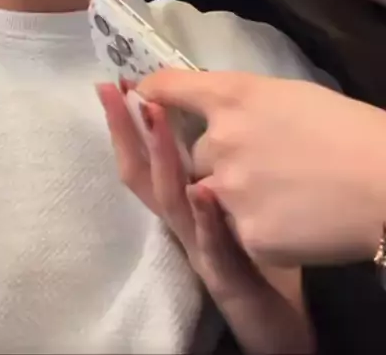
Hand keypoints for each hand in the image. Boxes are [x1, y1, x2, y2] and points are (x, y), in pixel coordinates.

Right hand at [97, 82, 314, 354]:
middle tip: (113, 91)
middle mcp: (182, 221)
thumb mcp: (233, 195)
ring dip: (161, 156)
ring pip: (172, 200)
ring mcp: (200, 248)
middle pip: (143, 172)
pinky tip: (201, 190)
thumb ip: (221, 158)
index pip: (145, 152)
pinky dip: (205, 217)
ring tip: (155, 117)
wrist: (283, 313)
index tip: (115, 83)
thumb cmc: (259, 247)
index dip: (128, 119)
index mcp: (184, 197)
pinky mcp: (226, 276)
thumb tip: (214, 107)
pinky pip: (213, 244)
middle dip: (126, 129)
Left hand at [136, 70, 385, 266]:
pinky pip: (235, 232)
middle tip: (263, 165)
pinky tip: (292, 219)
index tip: (138, 93)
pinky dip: (258, 228)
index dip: (150, 91)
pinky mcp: (245, 236)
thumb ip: (242, 100)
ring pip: (210, 196)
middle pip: (194, 155)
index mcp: (234, 96)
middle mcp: (220, 140)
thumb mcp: (289, 95)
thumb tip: (216, 108)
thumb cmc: (347, 130)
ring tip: (280, 193)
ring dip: (233, 197)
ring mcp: (229, 191)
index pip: (170, 88)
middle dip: (218, 162)